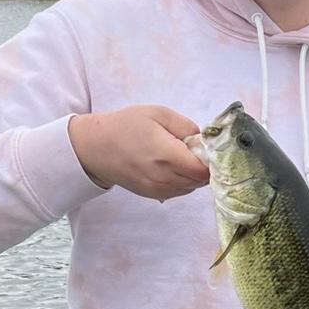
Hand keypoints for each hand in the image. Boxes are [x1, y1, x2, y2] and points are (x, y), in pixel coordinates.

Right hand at [68, 105, 209, 199]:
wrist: (97, 147)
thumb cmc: (127, 126)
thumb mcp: (159, 113)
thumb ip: (186, 127)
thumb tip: (204, 141)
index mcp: (166, 155)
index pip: (204, 169)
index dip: (211, 159)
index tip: (206, 148)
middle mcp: (164, 177)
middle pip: (201, 180)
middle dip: (204, 166)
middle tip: (193, 149)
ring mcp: (158, 190)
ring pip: (191, 187)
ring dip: (193, 174)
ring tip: (180, 156)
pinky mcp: (154, 195)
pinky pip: (179, 192)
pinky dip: (183, 181)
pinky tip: (171, 166)